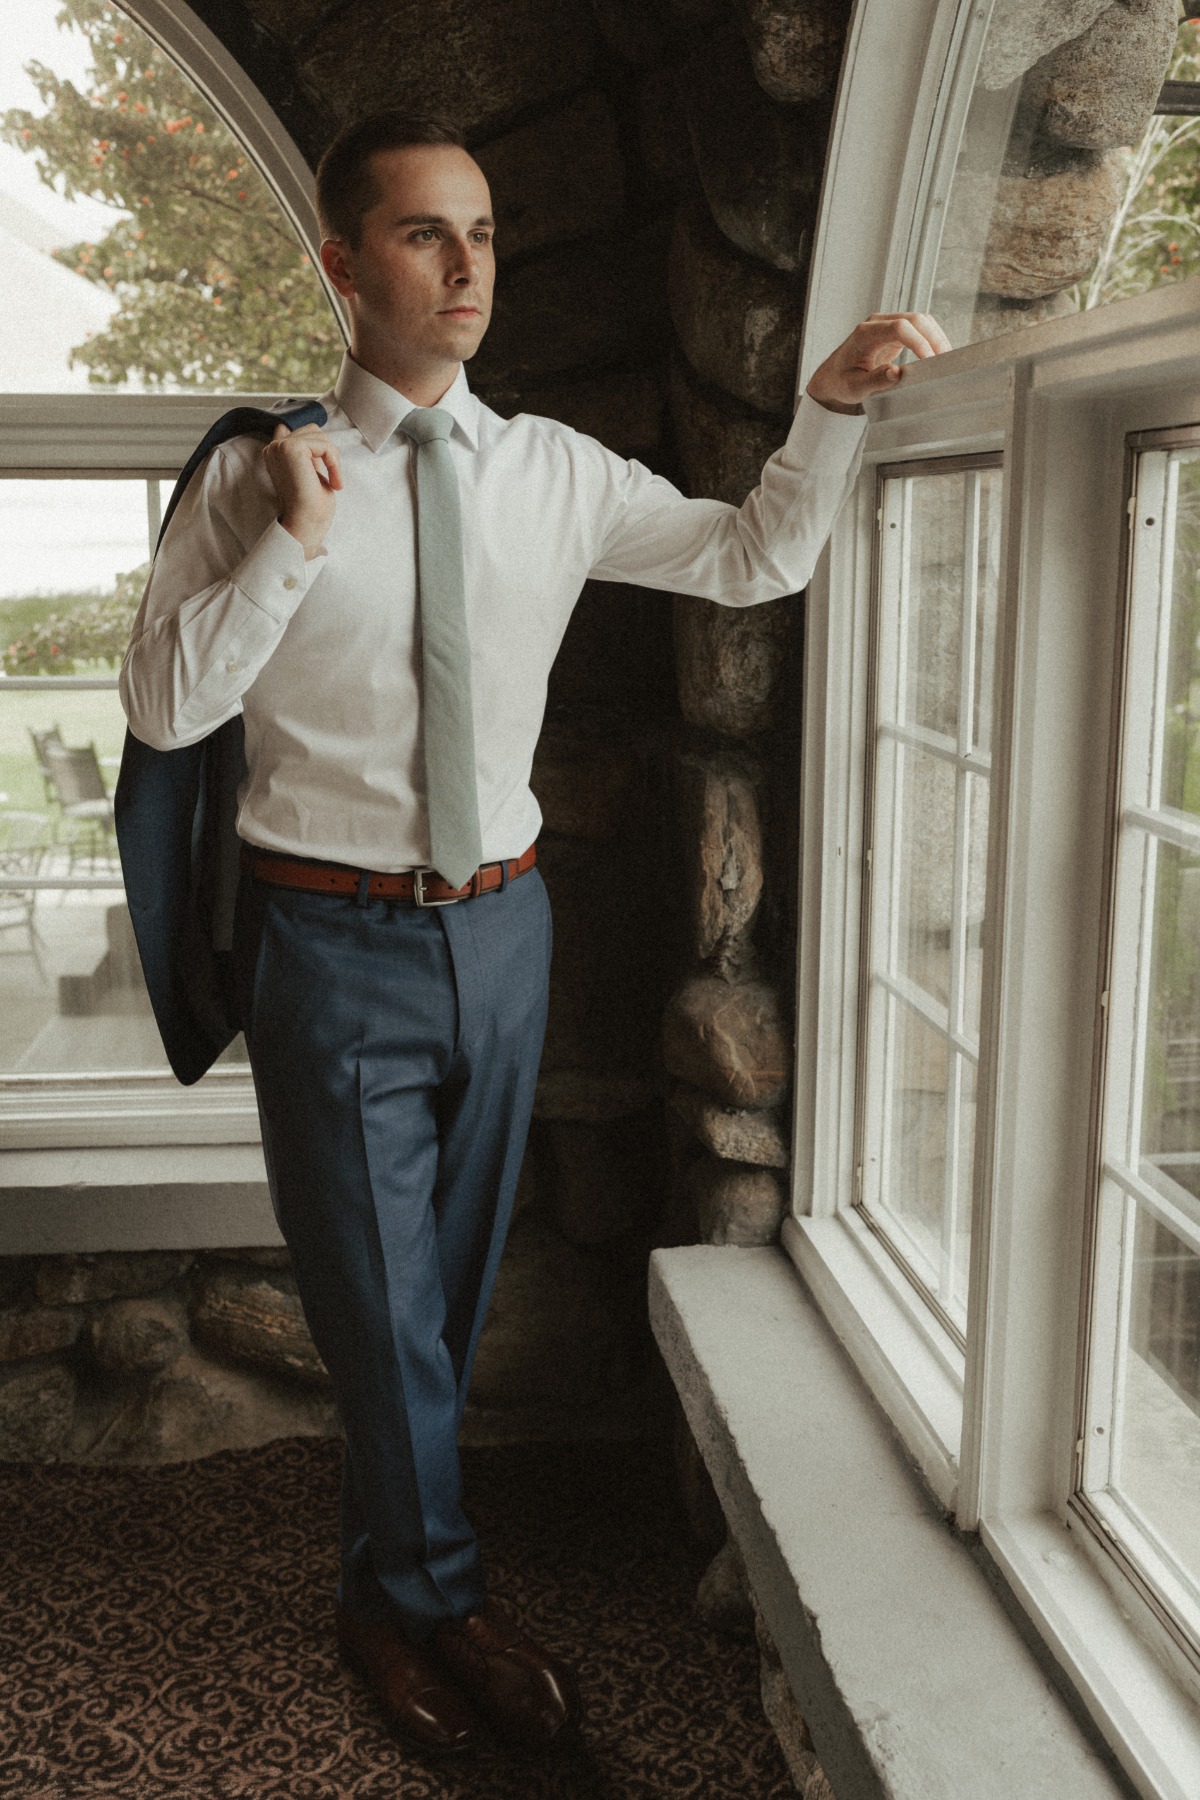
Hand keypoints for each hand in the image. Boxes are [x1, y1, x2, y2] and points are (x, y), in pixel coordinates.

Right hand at [262, 422, 342, 558]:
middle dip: (329, 452)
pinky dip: (335, 463)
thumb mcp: (310, 473)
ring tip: (335, 483)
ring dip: (334, 459)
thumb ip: (309, 454)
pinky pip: (324, 444)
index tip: (327, 468)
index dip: (314, 443)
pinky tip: (335, 483)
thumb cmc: (311, 508)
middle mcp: (273, 448)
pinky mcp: (291, 448)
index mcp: (275, 454)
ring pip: (319, 435)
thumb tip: (313, 435)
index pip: (295, 429)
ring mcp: (280, 447)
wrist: (306, 526)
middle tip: (335, 479)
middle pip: (312, 430)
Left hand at [806, 313, 951, 413]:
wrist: (834, 375)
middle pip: (914, 319)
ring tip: (944, 360)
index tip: (929, 362)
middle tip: (944, 362)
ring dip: (936, 338)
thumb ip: (874, 380)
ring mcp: (887, 324)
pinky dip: (932, 339)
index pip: (899, 328)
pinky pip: (920, 328)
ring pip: (921, 321)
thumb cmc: (841, 381)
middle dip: (933, 339)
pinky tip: (937, 354)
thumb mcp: (854, 388)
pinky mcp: (896, 330)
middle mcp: (877, 323)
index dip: (918, 343)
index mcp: (865, 333)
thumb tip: (896, 373)